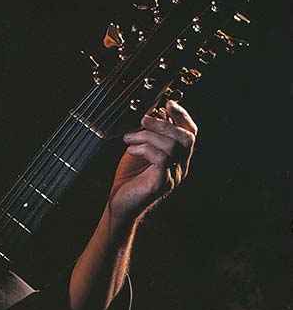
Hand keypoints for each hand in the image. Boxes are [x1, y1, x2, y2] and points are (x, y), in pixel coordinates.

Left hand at [109, 100, 197, 218]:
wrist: (119, 205)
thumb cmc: (129, 177)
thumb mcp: (140, 149)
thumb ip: (149, 133)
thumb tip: (153, 110)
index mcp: (179, 158)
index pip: (190, 133)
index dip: (182, 116)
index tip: (168, 104)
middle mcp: (181, 167)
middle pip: (186, 138)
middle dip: (166, 123)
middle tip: (144, 118)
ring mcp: (173, 176)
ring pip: (172, 146)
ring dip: (149, 136)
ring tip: (130, 137)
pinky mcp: (161, 184)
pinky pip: (161, 159)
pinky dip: (144, 149)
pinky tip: (131, 149)